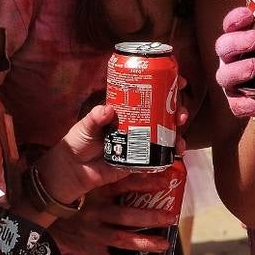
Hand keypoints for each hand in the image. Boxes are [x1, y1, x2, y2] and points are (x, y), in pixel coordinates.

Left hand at [35, 94, 188, 203]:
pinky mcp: (139, 160)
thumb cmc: (77, 142)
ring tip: (181, 139)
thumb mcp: (85, 126)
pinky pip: (158, 156)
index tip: (180, 83)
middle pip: (163, 113)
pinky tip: (176, 153)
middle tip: (181, 114)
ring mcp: (139, 141)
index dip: (167, 87)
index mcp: (125, 110)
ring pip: (165, 134)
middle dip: (177, 111)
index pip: (149, 93)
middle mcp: (136, 123)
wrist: (72, 171)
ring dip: (177, 134)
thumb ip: (95, 118)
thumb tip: (107, 110)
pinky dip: (169, 154)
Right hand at [47, 173, 178, 254]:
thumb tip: (142, 158)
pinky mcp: (87, 249)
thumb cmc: (77, 191)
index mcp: (97, 190)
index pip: (123, 184)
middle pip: (125, 217)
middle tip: (170, 218)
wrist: (43, 211)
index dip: (145, 183)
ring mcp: (91, 233)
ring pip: (120, 240)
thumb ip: (114, 169)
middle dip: (150, 218)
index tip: (165, 182)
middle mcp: (94, 212)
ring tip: (163, 244)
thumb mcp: (93, 176)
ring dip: (143, 243)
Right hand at [215, 6, 254, 129]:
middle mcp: (232, 59)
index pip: (232, 25)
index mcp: (242, 40)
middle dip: (237, 41)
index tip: (249, 14)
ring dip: (238, 70)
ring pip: (224, 75)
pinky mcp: (238, 104)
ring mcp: (232, 82)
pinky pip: (238, 105)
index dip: (236, 18)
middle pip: (223, 46)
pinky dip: (249, 103)